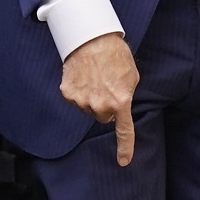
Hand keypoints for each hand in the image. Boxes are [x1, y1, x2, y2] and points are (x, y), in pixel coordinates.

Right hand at [60, 33, 139, 164]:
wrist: (91, 37)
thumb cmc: (115, 54)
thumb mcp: (132, 76)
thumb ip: (127, 95)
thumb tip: (120, 105)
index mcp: (120, 102)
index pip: (124, 131)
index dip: (125, 147)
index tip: (124, 161)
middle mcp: (100, 105)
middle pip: (104, 117)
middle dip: (107, 107)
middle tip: (107, 86)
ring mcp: (82, 101)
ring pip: (89, 109)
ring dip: (92, 99)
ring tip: (95, 77)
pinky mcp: (68, 93)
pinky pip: (76, 100)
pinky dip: (80, 91)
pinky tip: (84, 76)